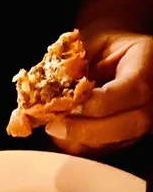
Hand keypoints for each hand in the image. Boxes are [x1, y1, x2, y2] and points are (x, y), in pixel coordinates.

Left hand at [46, 32, 152, 154]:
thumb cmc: (102, 47)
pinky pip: (100, 151)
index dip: (96, 102)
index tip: (66, 103)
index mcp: (146, 64)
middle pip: (126, 125)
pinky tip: (59, 134)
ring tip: (52, 128)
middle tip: (53, 126)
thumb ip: (74, 57)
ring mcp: (140, 122)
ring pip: (112, 144)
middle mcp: (151, 98)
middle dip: (85, 130)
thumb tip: (47, 79)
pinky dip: (76, 145)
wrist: (116, 58)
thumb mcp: (92, 40)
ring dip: (76, 140)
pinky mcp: (124, 139)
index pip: (130, 90)